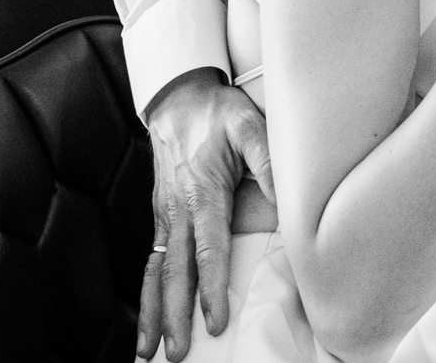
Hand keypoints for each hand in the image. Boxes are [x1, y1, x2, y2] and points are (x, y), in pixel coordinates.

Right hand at [137, 68, 273, 360]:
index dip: (211, 287)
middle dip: (176, 315)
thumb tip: (287, 201)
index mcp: (203, 192)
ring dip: (154, 311)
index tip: (215, 320)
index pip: (208, 249)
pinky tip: (150, 315)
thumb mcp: (251, 126)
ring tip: (149, 349)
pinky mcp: (161, 215)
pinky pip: (153, 259)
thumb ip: (269, 162)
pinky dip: (149, 291)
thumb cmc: (218, 113)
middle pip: (176, 271)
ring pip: (157, 271)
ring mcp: (165, 214)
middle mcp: (178, 209)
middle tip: (178, 352)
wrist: (178, 98)